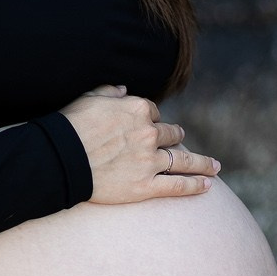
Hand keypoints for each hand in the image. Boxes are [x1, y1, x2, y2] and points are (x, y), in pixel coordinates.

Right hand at [58, 83, 221, 203]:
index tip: (149, 125)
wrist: (62, 158)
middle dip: (176, 137)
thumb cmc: (70, 126)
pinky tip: (208, 186)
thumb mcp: (88, 99)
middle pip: (171, 134)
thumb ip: (108, 92)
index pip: (154, 113)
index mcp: (138, 109)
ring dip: (202, 163)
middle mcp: (149, 133)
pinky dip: (194, 185)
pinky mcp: (146, 186)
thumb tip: (123, 89)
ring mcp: (150, 161)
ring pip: (183, 160)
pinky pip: (177, 185)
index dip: (151, 120)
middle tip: (181, 142)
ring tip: (214, 167)